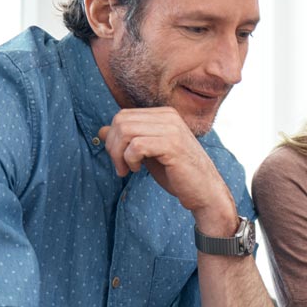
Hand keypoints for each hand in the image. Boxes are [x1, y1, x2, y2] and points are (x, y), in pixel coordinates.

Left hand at [98, 108, 236, 233]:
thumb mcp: (148, 153)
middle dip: (112, 146)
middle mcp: (169, 116)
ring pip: (125, 131)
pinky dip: (129, 160)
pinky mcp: (172, 145)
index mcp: (165, 114)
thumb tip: (101, 130)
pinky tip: (137, 170)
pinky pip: (136, 146)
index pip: (123, 116)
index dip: (113, 138)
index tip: (119, 159)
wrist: (205, 192)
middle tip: (120, 167)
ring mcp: (172, 129)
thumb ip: (128, 140)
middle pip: (121, 121)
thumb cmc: (178, 174)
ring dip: (118, 154)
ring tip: (126, 170)